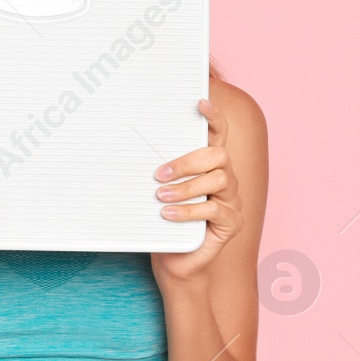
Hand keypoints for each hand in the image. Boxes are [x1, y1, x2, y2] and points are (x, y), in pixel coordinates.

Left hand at [150, 96, 242, 284]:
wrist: (175, 259)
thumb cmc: (164, 219)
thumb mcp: (158, 191)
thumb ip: (157, 171)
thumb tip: (128, 150)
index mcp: (208, 165)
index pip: (217, 134)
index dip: (213, 117)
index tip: (200, 101)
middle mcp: (225, 178)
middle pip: (217, 156)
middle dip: (187, 162)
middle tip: (159, 174)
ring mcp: (231, 200)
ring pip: (218, 181)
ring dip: (186, 188)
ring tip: (160, 197)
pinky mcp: (231, 223)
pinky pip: (214, 211)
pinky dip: (188, 211)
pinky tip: (168, 215)